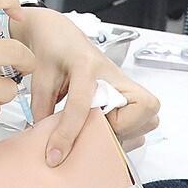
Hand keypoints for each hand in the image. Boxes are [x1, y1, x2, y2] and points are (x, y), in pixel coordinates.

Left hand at [17, 9, 160, 163]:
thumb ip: (41, 108)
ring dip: (126, 132)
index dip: (67, 134)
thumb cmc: (52, 48)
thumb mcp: (39, 77)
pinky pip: (142, 122)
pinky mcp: (128, 95)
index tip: (55, 154)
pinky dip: (128, 132)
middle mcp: (113, 74)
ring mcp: (124, 84)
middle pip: (142, 111)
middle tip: (92, 132)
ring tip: (99, 130)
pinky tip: (105, 128)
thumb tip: (43, 140)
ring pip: (149, 118)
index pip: (83, 105)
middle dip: (119, 129)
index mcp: (86, 64)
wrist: (58, 32)